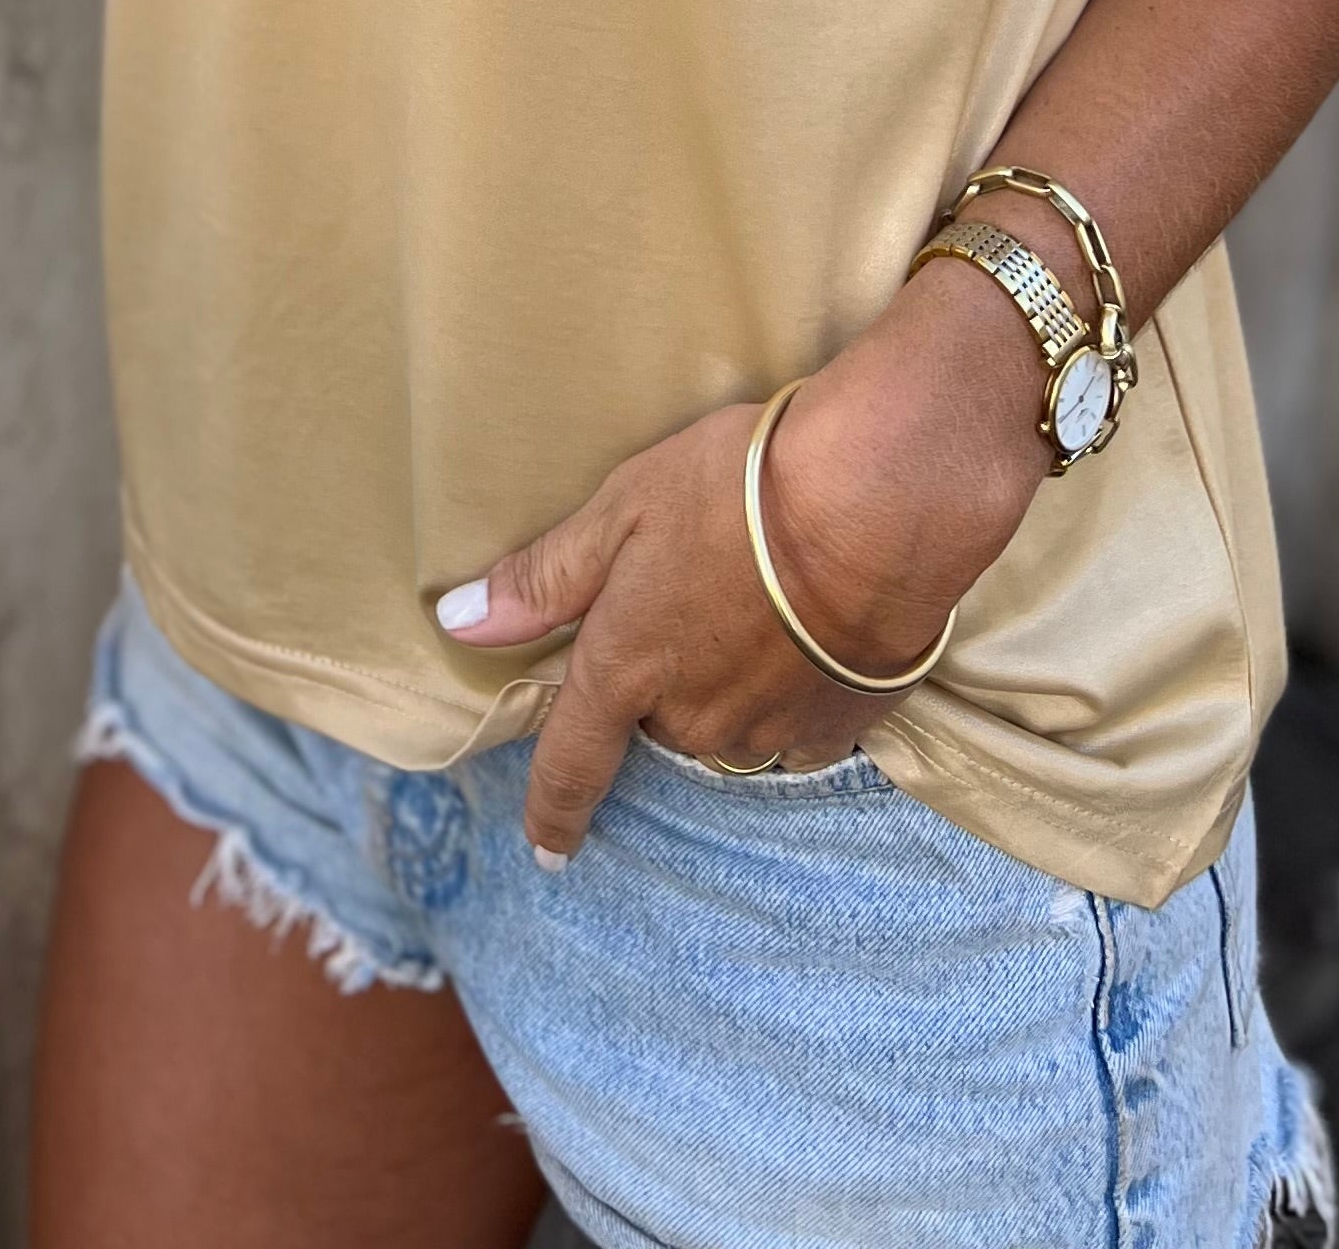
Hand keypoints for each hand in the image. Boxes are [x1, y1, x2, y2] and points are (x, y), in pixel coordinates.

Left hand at [433, 263, 1048, 860]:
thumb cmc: (739, 488)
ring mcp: (770, 735)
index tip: (547, 849)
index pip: (572, 763)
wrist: (879, 502)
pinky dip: (795, 695)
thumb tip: (460, 623)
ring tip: (764, 606)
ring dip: (732, 689)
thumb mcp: (623, 507)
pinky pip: (799, 732)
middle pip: (660, 726)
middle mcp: (691, 723)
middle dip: (665, 685)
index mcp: (625, 671)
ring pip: (730, 730)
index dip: (554, 810)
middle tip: (698, 605)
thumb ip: (546, 577)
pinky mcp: (842, 729)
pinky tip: (815, 635)